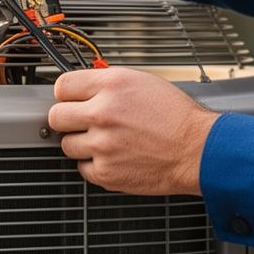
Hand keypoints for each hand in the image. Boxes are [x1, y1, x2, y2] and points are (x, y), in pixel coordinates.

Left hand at [46, 67, 219, 195]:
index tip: (70, 99)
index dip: (67, 94)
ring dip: (82, 143)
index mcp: (112, 85)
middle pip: (56, 116)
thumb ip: (109, 83)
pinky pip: (82, 168)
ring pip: (67, 145)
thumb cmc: (177, 117)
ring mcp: (102, 145)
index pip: (62, 86)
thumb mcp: (144, 82)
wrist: (197, 149)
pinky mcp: (106, 172)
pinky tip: (113, 156)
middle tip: (81, 122)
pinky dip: (95, 164)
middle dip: (67, 119)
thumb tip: (85, 88)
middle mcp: (103, 113)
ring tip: (105, 140)